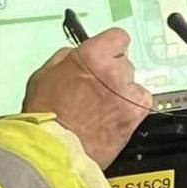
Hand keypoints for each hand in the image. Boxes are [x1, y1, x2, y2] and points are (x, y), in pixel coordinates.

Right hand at [22, 28, 152, 167]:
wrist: (52, 150)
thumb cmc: (44, 114)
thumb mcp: (45, 74)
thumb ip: (68, 58)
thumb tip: (80, 54)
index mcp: (92, 55)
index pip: (119, 37)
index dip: (111, 48)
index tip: (106, 57)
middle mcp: (113, 70)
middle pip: (124, 63)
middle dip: (112, 73)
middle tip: (97, 89)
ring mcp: (126, 93)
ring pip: (133, 83)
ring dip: (122, 91)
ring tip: (103, 108)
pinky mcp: (135, 115)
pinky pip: (142, 101)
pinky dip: (132, 107)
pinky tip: (115, 116)